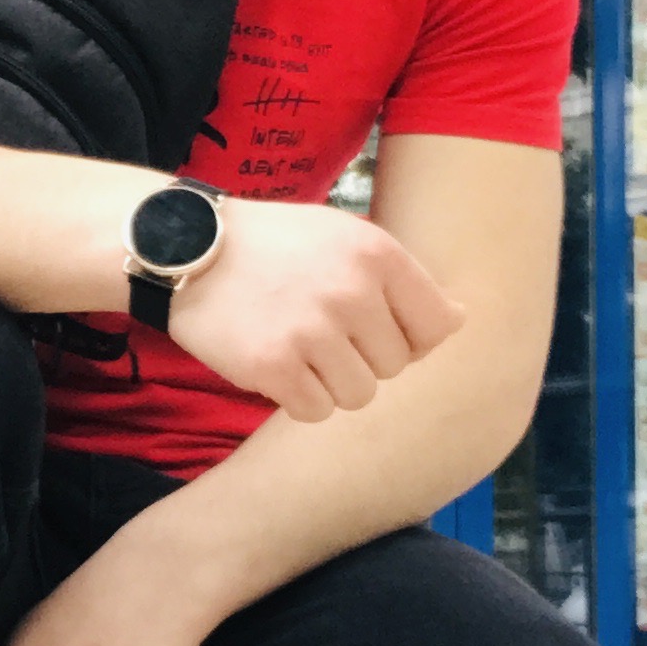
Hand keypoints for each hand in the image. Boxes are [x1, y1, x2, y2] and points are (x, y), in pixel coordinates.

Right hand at [167, 197, 463, 423]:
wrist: (186, 245)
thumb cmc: (272, 244)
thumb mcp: (343, 235)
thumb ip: (398, 277)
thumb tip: (460, 320)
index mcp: (376, 254)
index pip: (437, 327)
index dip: (411, 337)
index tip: (377, 328)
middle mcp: (350, 291)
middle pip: (396, 366)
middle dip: (364, 358)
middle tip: (322, 332)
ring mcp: (311, 331)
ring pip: (358, 395)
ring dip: (331, 383)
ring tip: (299, 348)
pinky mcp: (272, 366)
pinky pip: (314, 410)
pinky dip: (297, 398)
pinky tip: (275, 364)